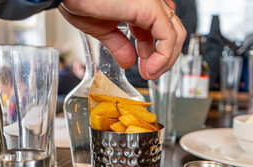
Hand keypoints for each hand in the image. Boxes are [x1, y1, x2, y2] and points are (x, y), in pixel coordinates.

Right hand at [58, 0, 185, 79]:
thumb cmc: (77, 0)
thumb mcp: (101, 29)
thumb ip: (119, 45)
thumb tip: (128, 63)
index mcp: (137, 6)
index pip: (158, 31)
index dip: (155, 53)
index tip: (147, 70)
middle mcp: (148, 2)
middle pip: (171, 32)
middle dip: (164, 58)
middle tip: (151, 74)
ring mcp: (151, 2)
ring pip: (175, 34)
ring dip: (166, 59)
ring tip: (152, 73)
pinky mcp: (149, 6)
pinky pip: (168, 35)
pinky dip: (164, 55)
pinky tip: (152, 68)